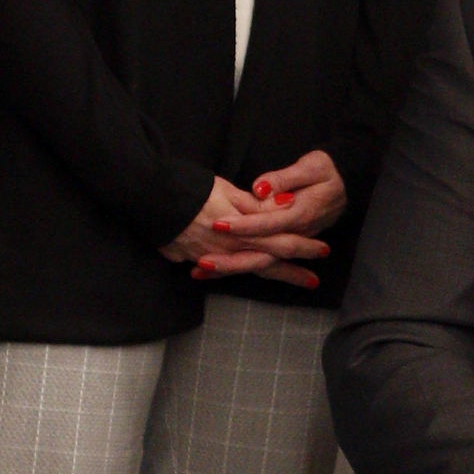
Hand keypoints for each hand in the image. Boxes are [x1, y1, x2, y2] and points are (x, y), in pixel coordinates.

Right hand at [160, 168, 328, 289]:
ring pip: (246, 269)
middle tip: (313, 282)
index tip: (323, 251)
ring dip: (269, 277)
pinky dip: (229, 273)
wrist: (149, 200)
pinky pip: (218, 271)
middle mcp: (229, 250)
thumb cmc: (191, 190)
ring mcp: (210, 258)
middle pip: (268, 264)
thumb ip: (256, 205)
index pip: (281, 241)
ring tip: (288, 282)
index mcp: (242, 232)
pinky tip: (234, 275)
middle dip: (292, 273)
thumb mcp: (227, 191)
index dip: (303, 246)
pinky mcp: (191, 259)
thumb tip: (284, 208)